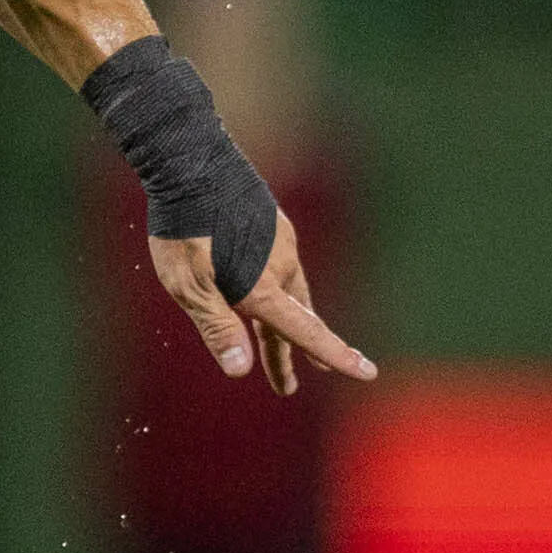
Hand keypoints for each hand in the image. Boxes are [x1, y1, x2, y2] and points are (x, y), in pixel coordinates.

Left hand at [149, 206, 376, 397]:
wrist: (190, 164)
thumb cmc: (184, 229)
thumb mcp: (188, 286)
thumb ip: (217, 327)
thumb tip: (242, 371)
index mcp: (263, 288)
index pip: (307, 332)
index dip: (336, 355)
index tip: (368, 372)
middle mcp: (281, 266)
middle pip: (292, 320)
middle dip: (287, 356)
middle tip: (286, 388)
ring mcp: (280, 242)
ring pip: (288, 292)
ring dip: (282, 322)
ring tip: (278, 347)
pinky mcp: (272, 223)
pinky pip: (280, 265)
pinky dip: (276, 288)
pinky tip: (265, 287)